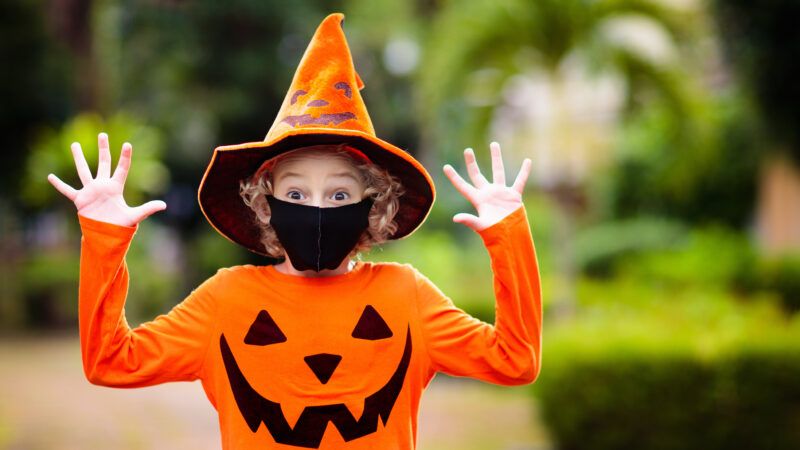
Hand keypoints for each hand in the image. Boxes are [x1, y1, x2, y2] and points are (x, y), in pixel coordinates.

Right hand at [47, 132, 166, 226]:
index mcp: (116, 187)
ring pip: (84, 171)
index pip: (122, 168)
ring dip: (79, 158)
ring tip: (75, 145)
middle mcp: (103, 186)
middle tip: (102, 134)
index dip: (125, 157)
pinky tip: (50, 176)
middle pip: (103, 163)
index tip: (127, 144)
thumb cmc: (121, 226)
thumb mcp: (134, 216)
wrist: (106, 235)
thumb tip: (164, 205)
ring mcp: (91, 191)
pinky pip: (68, 190)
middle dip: (104, 149)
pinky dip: (59, 184)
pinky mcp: (80, 199)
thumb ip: (147, 209)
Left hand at [443, 141, 530, 231]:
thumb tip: (455, 218)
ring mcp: (501, 193)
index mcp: (478, 200)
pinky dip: (524, 172)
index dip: (454, 177)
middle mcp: (488, 194)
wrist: (511, 237)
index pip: (463, 186)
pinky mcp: (514, 195)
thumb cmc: (494, 233)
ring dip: (496, 158)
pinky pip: (520, 181)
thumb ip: (469, 220)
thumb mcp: (480, 226)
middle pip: (477, 175)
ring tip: (493, 144)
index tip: (445, 167)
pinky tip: (527, 161)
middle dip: (471, 163)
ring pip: (498, 171)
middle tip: (467, 151)